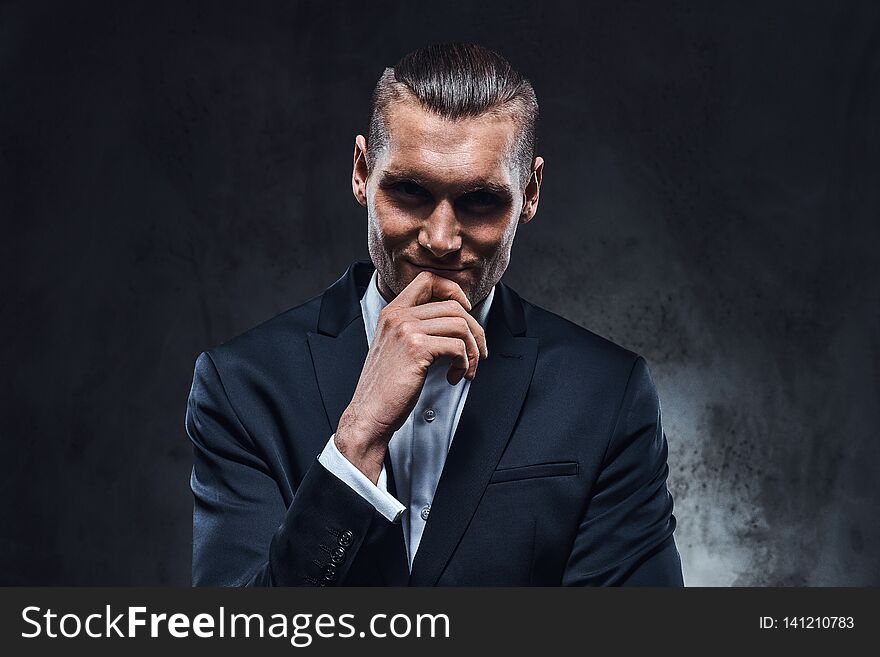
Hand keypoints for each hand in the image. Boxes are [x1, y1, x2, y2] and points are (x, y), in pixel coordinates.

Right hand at [335, 271, 488, 481]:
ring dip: (472, 350)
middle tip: (478, 353)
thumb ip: (418, 330)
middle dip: (475, 330)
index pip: (428, 279)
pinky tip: (454, 377)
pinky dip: (464, 364)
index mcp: (393, 312)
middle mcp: (398, 316)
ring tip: (466, 369)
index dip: (453, 291)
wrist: (369, 413)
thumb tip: (458, 323)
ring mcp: (406, 330)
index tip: (465, 313)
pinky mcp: (416, 349)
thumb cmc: (387, 387)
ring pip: (460, 325)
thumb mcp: (397, 348)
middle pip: (453, 305)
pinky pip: (457, 346)